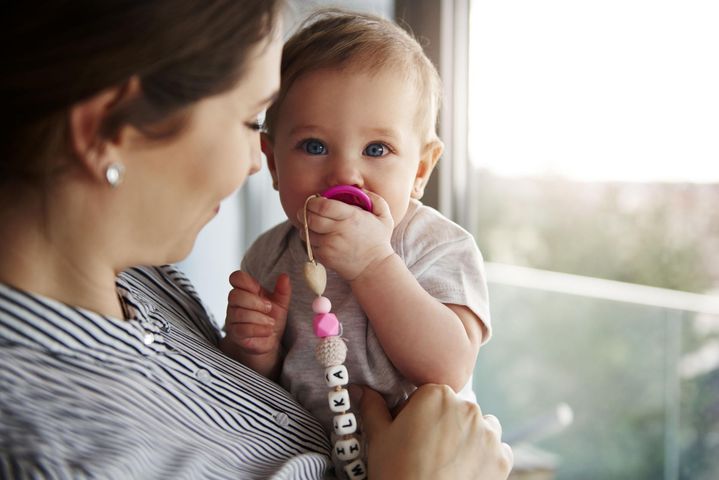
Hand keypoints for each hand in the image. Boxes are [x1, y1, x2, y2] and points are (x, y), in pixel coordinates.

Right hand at [223, 271, 290, 376]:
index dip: (245, 280)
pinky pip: (242, 329)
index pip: (236, 278)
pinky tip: (268, 330)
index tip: (258, 289)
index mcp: (245, 291)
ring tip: (271, 322)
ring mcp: (233, 319)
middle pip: (235, 295)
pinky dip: (258, 329)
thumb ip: (283, 290)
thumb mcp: (281, 303)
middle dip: (255, 301)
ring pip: (239, 313)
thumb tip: (284, 276)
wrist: (269, 340)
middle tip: (269, 308)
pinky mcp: (235, 334)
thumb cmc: (271, 318)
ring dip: (259, 317)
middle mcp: (235, 304)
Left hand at [297, 191, 394, 280]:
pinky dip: (310, 240)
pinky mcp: (324, 257)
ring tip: (312, 224)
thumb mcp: (384, 217)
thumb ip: (374, 199)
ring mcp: (329, 246)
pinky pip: (308, 245)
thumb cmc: (378, 241)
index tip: (314, 200)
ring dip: (306, 226)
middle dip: (305, 212)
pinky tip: (318, 237)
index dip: (314, 201)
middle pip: (310, 218)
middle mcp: (338, 231)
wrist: (374, 268)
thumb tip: (360, 189)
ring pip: (306, 231)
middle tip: (308, 210)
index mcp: (351, 217)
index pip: (323, 206)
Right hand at [360, 384, 512, 479]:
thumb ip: (372, 406)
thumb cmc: (395, 472)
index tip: (410, 434)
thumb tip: (360, 389)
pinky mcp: (502, 458)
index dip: (416, 414)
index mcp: (436, 394)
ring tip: (447, 461)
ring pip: (479, 426)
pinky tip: (464, 471)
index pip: (428, 394)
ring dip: (468, 437)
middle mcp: (467, 407)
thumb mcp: (378, 437)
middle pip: (454, 408)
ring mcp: (488, 433)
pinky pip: (496, 450)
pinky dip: (484, 457)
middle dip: (443, 424)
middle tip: (425, 450)